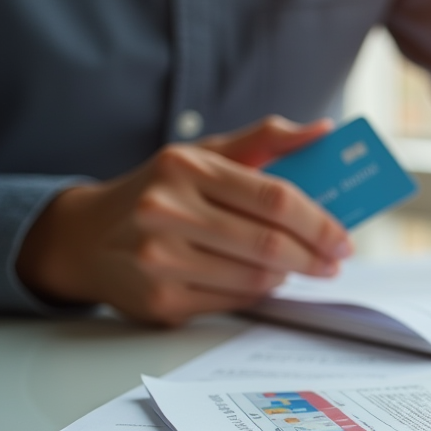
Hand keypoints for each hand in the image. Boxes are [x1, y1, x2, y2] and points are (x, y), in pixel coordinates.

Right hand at [17, 116, 351, 325]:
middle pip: (270, 245)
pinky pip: (235, 300)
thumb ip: (265, 140)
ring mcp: (159, 259)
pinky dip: (257, 292)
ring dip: (287, 275)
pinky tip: (258, 279)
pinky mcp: (160, 300)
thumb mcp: (205, 154)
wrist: (86, 238)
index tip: (344, 238)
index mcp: (185, 166)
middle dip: (314, 256)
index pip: (275, 199)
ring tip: (296, 266)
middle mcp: (166, 211)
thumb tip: (325, 130)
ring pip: (256, 278)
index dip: (320, 223)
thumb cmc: (160, 190)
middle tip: (334, 261)